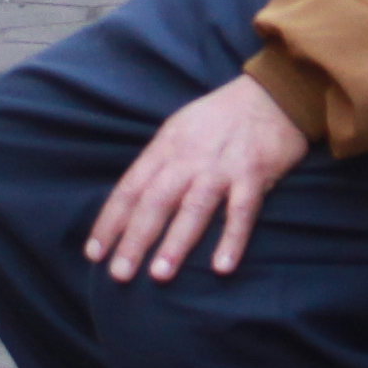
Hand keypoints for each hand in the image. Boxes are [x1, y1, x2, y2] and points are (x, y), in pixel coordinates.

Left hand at [86, 74, 310, 281]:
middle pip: (155, 202)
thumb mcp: (179, 129)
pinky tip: (222, 267)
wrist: (273, 93)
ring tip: (160, 274)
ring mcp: (221, 167)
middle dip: (135, 239)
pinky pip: (241, 211)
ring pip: (193, 208)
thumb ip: (159, 163)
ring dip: (176, 243)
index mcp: (166, 146)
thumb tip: (134, 200)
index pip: (130, 188)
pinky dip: (232, 239)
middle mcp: (189, 158)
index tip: (95, 252)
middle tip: (119, 274)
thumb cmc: (221, 116)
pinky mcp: (254, 174)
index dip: (111, 221)